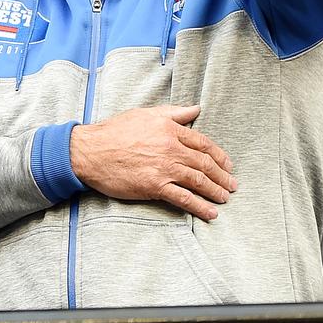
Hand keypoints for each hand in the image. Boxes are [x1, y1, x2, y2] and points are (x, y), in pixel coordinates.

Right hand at [70, 104, 235, 219]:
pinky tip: (210, 213)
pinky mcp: (155, 186)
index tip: (227, 165)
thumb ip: (174, 112)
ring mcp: (164, 168)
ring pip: (198, 181)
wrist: (90, 151)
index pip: (203, 143)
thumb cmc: (115, 131)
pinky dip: (200, 207)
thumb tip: (196, 109)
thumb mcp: (146, 114)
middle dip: (222, 176)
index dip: (219, 156)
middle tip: (232, 185)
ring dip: (215, 191)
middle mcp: (171, 148)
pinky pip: (183, 198)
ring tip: (224, 198)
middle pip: (205, 164)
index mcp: (170, 129)